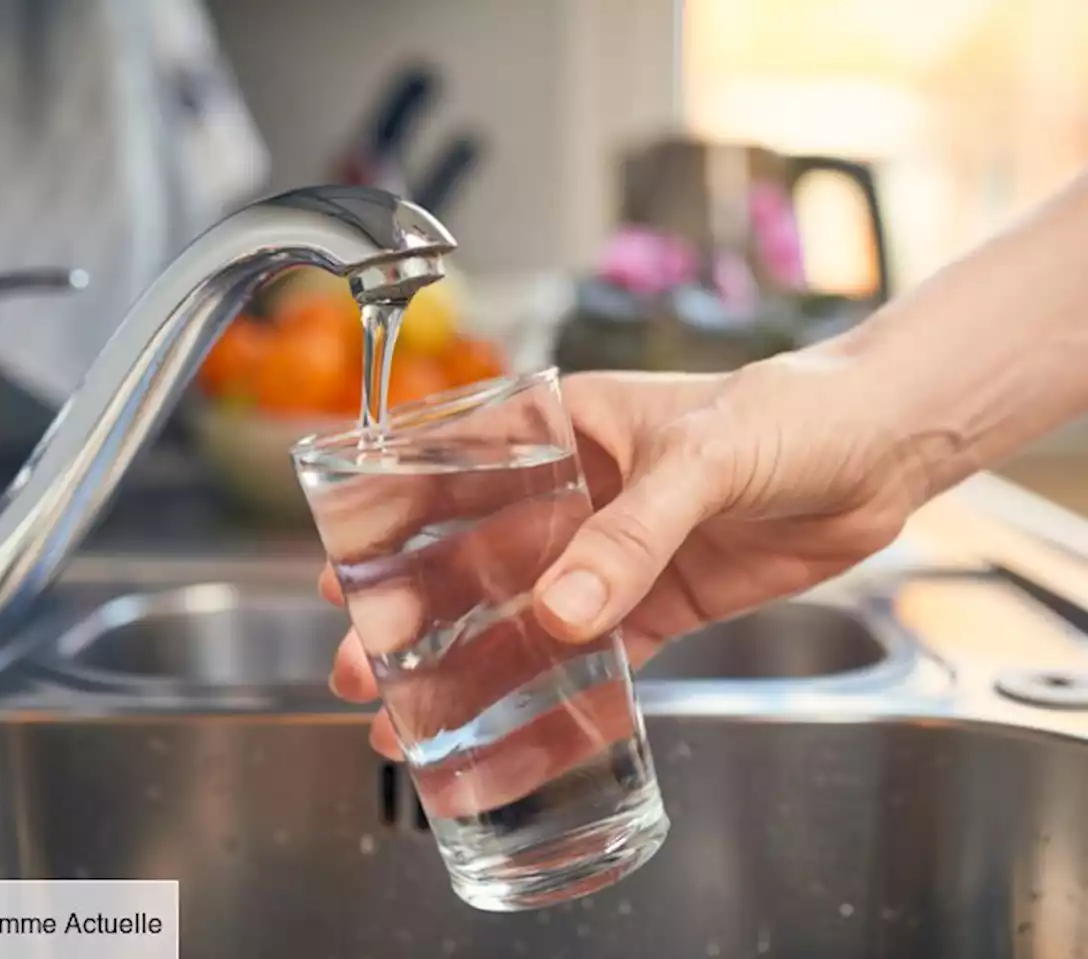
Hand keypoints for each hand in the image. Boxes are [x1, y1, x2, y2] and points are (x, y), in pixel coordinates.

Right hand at [322, 354, 929, 758]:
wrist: (880, 451)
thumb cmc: (789, 413)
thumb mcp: (701, 459)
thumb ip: (632, 534)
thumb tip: (562, 612)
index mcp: (564, 430)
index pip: (455, 471)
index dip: (391, 521)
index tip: (343, 569)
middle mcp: (576, 494)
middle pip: (475, 557)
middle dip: (415, 612)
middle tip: (364, 665)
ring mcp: (613, 551)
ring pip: (525, 614)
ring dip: (472, 662)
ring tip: (418, 714)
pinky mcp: (657, 601)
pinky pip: (597, 654)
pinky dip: (557, 689)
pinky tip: (514, 724)